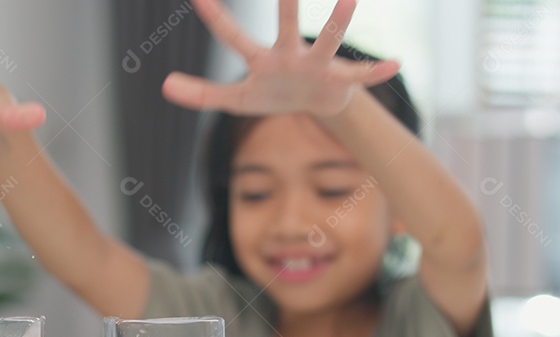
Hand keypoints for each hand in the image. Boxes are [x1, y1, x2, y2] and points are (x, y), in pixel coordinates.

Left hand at [162, 0, 398, 115]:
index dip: (216, 19)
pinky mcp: (340, 81)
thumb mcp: (236, 100)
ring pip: (329, 42)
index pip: (234, 37)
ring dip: (337, 22)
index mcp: (262, 60)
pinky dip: (376, 72)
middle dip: (286, 4)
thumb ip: (202, 94)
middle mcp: (291, 55)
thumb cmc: (273, 94)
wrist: (315, 104)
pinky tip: (395, 64)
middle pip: (286, 26)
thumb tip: (164, 85)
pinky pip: (360, 77)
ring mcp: (317, 65)